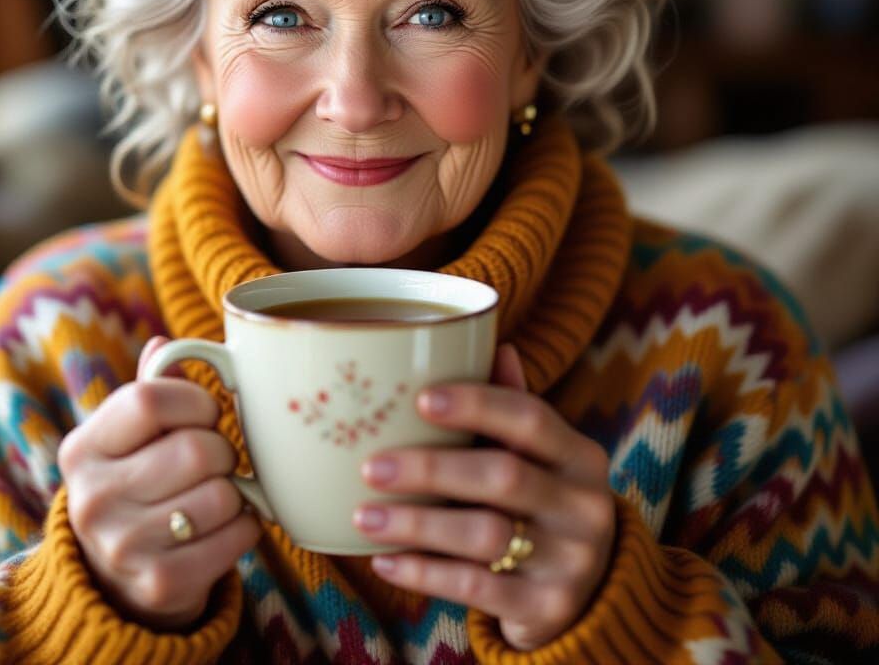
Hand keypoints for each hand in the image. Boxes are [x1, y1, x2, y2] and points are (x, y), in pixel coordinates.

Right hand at [57, 336, 261, 630]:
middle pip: (196, 450)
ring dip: (235, 491)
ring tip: (217, 493)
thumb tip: (165, 343)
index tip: (204, 413)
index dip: (194, 400)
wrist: (117, 579)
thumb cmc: (137, 483)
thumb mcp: (130, 436)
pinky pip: (236, 535)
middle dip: (222, 450)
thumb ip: (151, 390)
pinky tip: (225, 525)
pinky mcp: (160, 584)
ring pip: (221, 494)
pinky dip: (246, 525)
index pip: (149, 400)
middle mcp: (92, 499)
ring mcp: (122, 547)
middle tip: (215, 460)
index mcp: (83, 449)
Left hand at [353, 343, 615, 650]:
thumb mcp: (538, 457)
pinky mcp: (546, 608)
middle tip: (371, 466)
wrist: (587, 595)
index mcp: (580, 455)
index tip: (419, 399)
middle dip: (431, 468)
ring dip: (416, 524)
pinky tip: (385, 561)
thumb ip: (512, 405)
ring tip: (363, 516)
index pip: (531, 418)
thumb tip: (494, 343)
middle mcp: (584, 504)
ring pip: (485, 535)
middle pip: (503, 477)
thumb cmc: (541, 503)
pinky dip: (424, 572)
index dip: (476, 405)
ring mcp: (570, 560)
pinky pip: (476, 588)